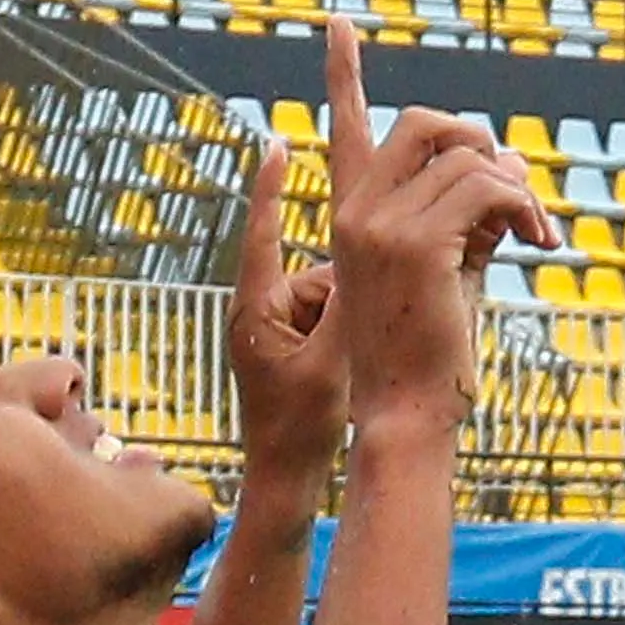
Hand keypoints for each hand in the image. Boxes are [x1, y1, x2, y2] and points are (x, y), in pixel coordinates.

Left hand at [223, 129, 339, 500]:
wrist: (282, 482)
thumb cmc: (296, 433)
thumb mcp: (328, 365)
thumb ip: (349, 310)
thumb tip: (367, 254)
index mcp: (258, 308)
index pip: (263, 233)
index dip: (270, 188)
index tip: (276, 143)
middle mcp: (265, 309)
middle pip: (319, 272)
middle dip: (348, 291)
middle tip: (351, 329)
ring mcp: (281, 329)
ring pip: (336, 295)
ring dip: (355, 317)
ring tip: (343, 368)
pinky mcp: (297, 346)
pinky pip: (334, 319)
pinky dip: (351, 330)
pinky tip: (356, 367)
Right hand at [316, 19, 548, 438]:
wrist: (406, 414)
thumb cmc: (428, 355)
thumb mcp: (452, 268)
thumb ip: (472, 212)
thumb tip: (516, 164)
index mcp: (352, 215)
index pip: (344, 128)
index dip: (343, 72)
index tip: (338, 21)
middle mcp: (356, 211)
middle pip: (425, 122)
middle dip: (480, 141)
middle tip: (511, 191)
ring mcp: (381, 225)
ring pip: (470, 158)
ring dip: (518, 191)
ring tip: (535, 235)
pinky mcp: (417, 243)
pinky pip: (488, 188)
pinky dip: (524, 207)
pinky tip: (536, 244)